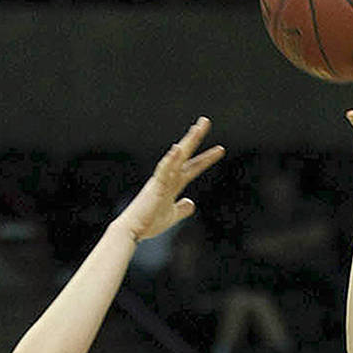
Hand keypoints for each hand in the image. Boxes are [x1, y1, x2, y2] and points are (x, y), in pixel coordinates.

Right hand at [112, 117, 224, 241]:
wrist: (132, 231)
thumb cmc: (148, 223)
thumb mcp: (171, 216)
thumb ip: (182, 209)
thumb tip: (191, 203)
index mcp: (172, 184)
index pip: (193, 168)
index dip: (206, 159)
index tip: (220, 149)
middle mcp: (167, 178)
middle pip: (185, 155)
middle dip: (195, 138)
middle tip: (205, 121)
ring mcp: (161, 181)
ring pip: (176, 158)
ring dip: (187, 143)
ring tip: (197, 129)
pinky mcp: (155, 187)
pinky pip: (163, 171)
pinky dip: (170, 160)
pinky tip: (177, 149)